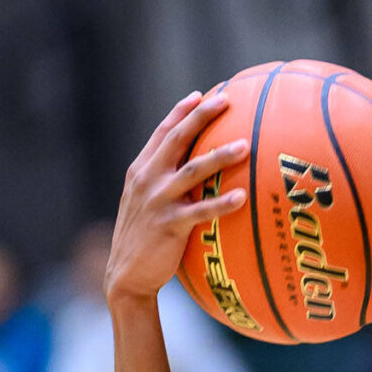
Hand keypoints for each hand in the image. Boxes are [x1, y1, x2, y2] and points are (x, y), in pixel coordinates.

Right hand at [105, 92, 249, 306]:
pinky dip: (221, 203)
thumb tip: (196, 173)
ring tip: (245, 146)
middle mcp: (147, 179)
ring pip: (192, 171)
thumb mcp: (146, 204)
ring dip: (219, 156)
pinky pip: (201, 211)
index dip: (181, 112)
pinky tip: (242, 197)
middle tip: (226, 101)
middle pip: (177, 139)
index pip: (162, 132)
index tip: (201, 95)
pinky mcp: (169, 226)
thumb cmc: (144, 241)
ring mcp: (158, 201)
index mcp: (141, 170)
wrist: (127, 275)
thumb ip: (164, 184)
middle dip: (201, 117)